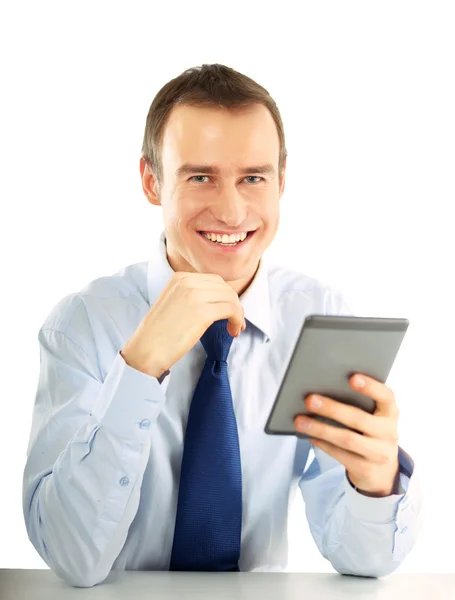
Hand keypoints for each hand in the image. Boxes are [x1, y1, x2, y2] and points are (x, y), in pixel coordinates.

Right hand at [120, 272, 245, 378]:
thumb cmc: (159, 334)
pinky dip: (237, 320)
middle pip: (224, 288)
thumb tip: (218, 301)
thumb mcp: (173, 303)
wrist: (146, 350)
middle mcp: (187, 281)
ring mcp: (194, 295)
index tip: (228, 312)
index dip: (226, 296)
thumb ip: (191, 296)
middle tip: (236, 322)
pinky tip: (233, 331)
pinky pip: (231, 310)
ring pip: (231, 298)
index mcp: (179, 277)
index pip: (214, 280)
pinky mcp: (202, 312)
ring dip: (238, 314)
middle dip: (234, 304)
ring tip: (235, 329)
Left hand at [294, 374, 399, 496]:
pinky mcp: (366, 469)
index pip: (386, 397)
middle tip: (310, 400)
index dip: (371, 386)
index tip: (352, 377)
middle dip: (332, 409)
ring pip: (347, 439)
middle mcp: (388, 432)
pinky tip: (309, 436)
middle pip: (359, 419)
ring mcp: (379, 453)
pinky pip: (341, 455)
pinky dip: (323, 444)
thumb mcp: (372, 417)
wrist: (382, 471)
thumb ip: (357, 404)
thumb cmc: (370, 433)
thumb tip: (322, 390)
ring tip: (300, 421)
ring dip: (321, 429)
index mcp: (390, 413)